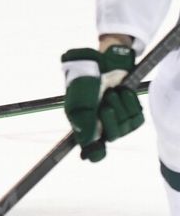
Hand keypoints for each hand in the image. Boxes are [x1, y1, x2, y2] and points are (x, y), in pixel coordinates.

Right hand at [61, 45, 143, 160]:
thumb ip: (82, 124)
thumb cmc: (84, 82)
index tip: (97, 146)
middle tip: (106, 101)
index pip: (95, 153)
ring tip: (113, 92)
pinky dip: (131, 102)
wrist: (100, 62)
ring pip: (126, 126)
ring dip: (120, 105)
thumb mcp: (78, 102)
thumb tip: (87, 145)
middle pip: (113, 137)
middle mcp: (102, 126)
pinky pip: (137, 116)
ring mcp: (118, 119)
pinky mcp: (131, 110)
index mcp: (85, 127)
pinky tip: (124, 92)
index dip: (96, 152)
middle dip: (111, 118)